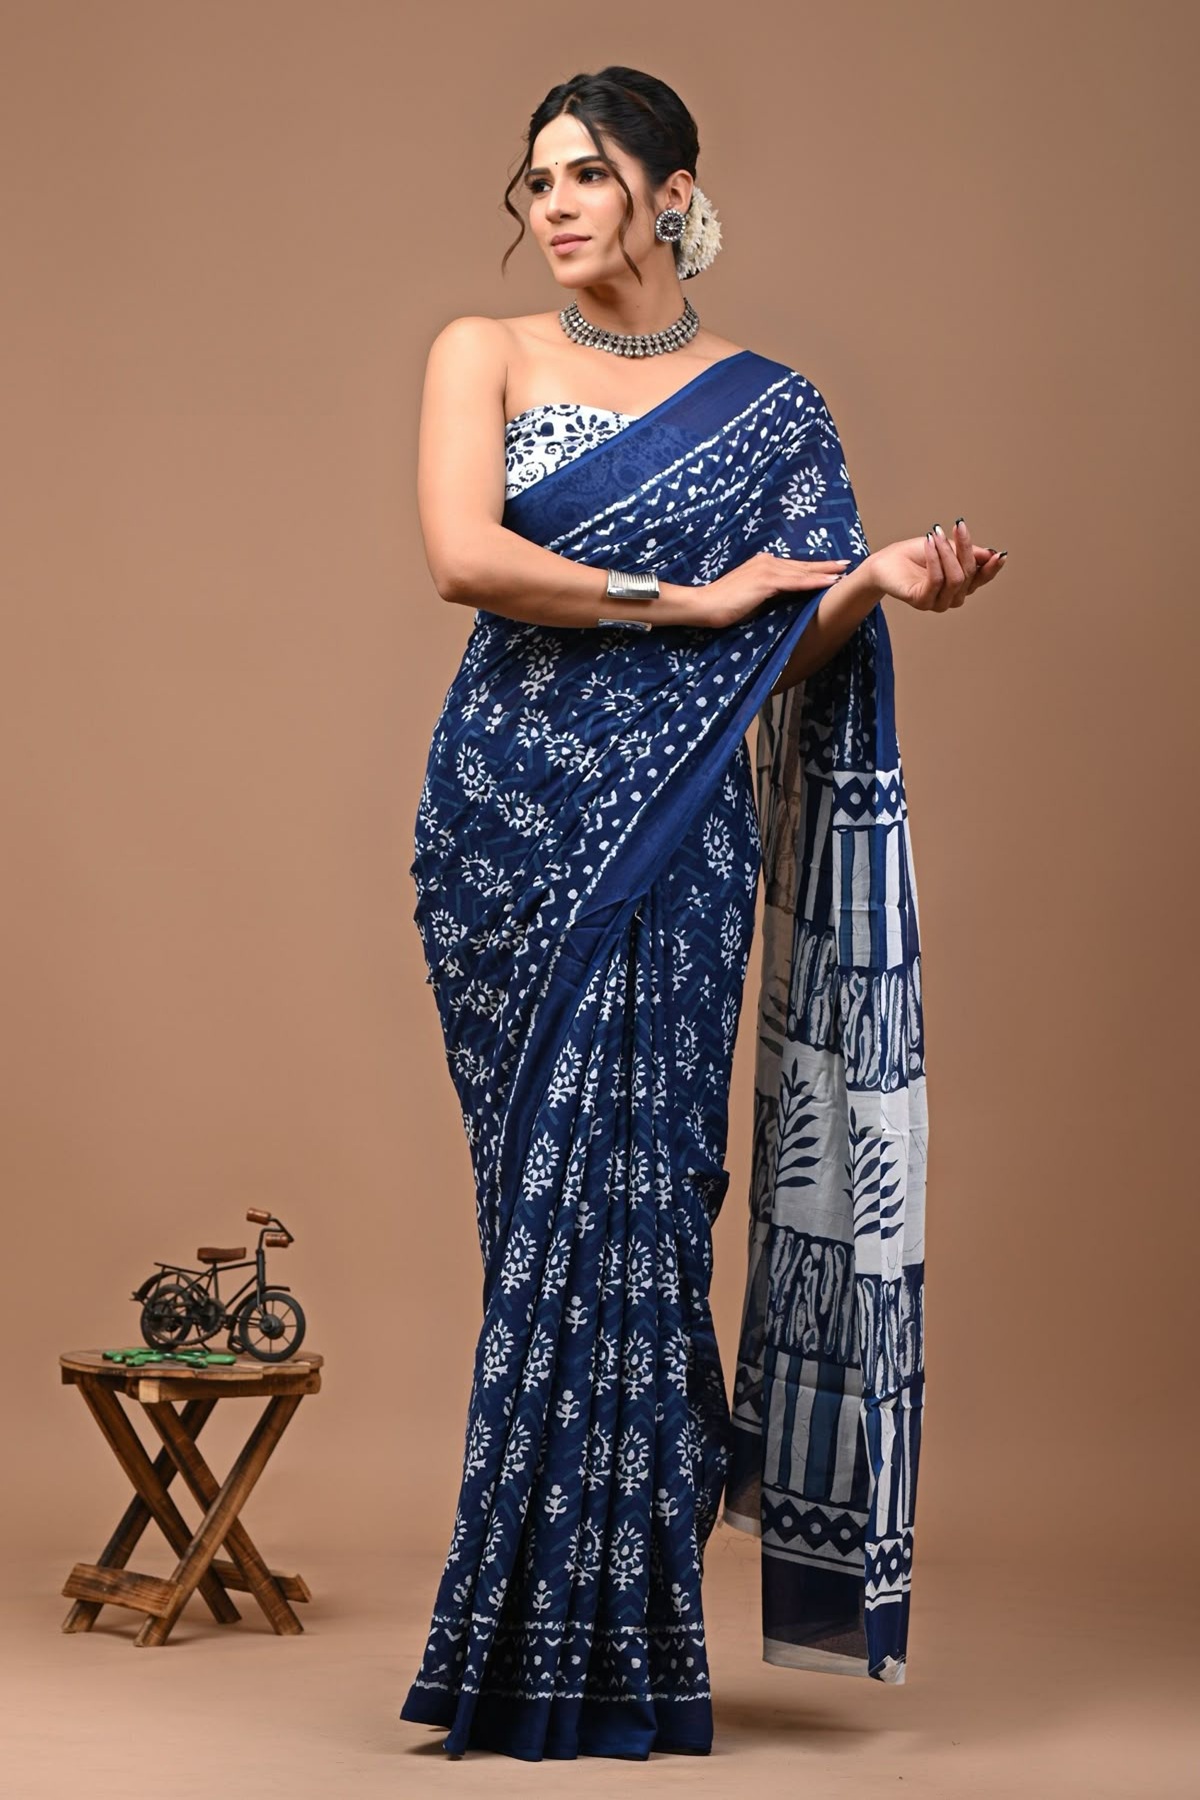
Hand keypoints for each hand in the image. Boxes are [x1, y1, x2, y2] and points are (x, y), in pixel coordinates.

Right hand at [698, 550, 852, 629]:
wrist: (703, 605)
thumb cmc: (722, 606)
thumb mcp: (750, 598)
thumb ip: (767, 595)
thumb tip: (783, 603)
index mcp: (762, 565)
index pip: (793, 567)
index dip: (813, 567)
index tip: (831, 567)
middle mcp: (766, 562)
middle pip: (802, 565)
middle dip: (825, 565)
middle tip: (846, 563)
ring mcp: (766, 570)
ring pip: (802, 572)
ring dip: (825, 572)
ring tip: (844, 571)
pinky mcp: (765, 582)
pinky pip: (796, 582)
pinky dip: (814, 581)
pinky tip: (830, 581)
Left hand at [865, 521, 1007, 611]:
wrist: (885, 562)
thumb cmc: (915, 554)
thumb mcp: (946, 547)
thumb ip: (969, 553)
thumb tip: (993, 554)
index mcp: (960, 585)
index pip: (981, 579)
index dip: (992, 568)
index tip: (1000, 555)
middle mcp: (952, 597)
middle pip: (969, 574)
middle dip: (964, 548)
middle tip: (957, 526)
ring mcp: (937, 602)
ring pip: (955, 578)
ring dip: (947, 552)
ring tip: (936, 534)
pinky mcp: (921, 601)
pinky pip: (936, 580)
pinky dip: (935, 559)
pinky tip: (929, 543)